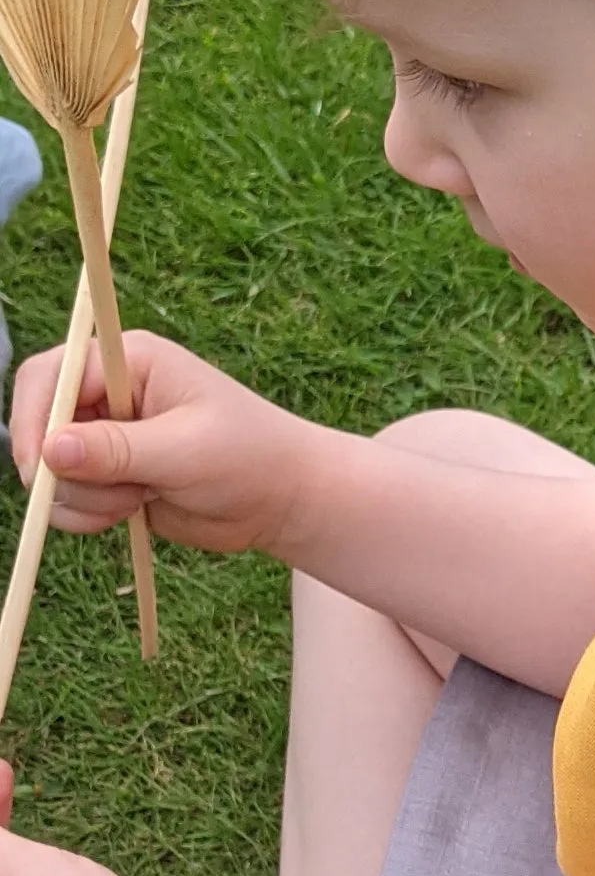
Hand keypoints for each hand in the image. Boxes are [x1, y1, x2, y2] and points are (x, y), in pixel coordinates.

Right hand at [9, 332, 327, 557]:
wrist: (280, 498)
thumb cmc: (249, 457)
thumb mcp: (184, 451)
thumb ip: (116, 450)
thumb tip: (51, 449)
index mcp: (132, 361)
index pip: (50, 376)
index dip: (34, 420)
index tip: (40, 468)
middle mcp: (111, 392)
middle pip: (40, 425)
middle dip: (62, 470)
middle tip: (114, 493)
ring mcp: (106, 435)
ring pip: (50, 470)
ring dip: (85, 497)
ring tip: (145, 495)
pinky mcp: (107, 473)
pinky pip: (64, 498)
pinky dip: (86, 514)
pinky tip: (135, 509)